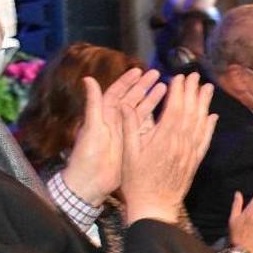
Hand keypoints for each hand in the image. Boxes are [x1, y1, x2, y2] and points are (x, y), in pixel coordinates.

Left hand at [62, 69, 163, 202]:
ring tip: (164, 88)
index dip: (127, 81)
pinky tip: (165, 111)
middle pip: (131, 98)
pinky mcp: (132, 143)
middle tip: (156, 74)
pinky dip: (154, 118)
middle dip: (143, 86)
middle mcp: (114, 120)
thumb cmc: (87, 154)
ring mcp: (124, 132)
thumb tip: (88, 78)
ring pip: (140, 111)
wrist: (91, 182)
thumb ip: (93, 103)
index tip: (139, 70)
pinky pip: (145, 127)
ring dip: (151, 99)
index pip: (117, 92)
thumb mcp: (92, 127)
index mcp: (103, 114)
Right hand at [120, 72, 216, 224]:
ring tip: (207, 88)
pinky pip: (205, 141)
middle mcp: (180, 144)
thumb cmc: (137, 182)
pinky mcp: (194, 162)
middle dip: (193, 92)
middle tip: (195, 76)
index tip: (179, 77)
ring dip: (204, 105)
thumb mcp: (128, 154)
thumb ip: (130, 128)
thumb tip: (126, 105)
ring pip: (200, 124)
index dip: (178, 92)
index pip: (174, 109)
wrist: (154, 207)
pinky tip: (213, 117)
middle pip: (190, 112)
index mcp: (163, 139)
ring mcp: (189, 153)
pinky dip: (210, 127)